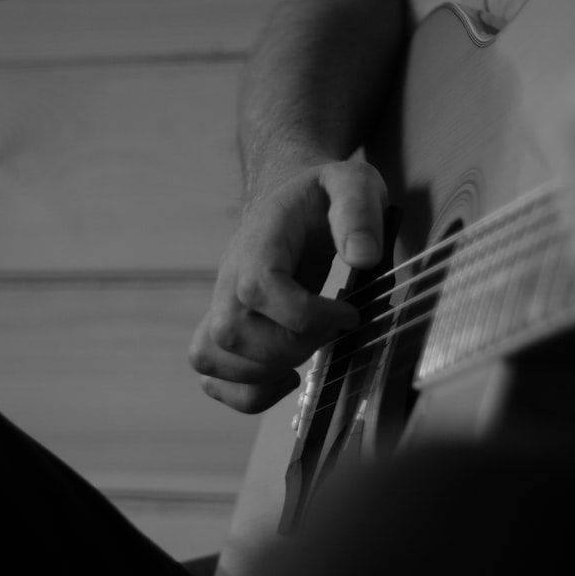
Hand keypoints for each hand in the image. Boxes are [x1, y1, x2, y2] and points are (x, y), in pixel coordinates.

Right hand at [189, 159, 387, 412]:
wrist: (292, 200)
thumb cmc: (324, 196)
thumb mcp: (353, 183)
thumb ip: (358, 211)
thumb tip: (363, 256)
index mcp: (260, 240)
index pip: (258, 287)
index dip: (305, 315)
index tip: (349, 314)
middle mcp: (229, 275)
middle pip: (231, 332)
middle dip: (290, 347)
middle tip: (334, 332)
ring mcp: (222, 303)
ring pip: (213, 356)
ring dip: (265, 373)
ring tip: (311, 354)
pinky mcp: (225, 327)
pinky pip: (211, 373)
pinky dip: (244, 392)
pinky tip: (285, 379)